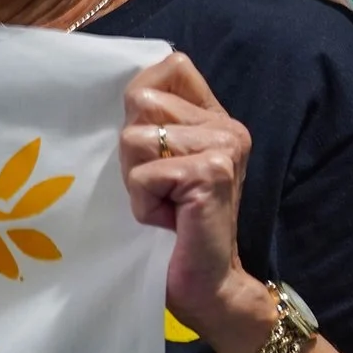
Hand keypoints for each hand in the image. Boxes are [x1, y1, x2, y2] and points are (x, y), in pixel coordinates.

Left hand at [121, 52, 272, 352]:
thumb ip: (154, 125)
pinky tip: (167, 220)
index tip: (148, 146)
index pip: (172, 67)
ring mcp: (225, 147)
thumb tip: (124, 94)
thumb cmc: (175, 230)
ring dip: (135, 180)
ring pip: (137, 136)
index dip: (143, 96)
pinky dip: (144, 203)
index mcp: (217, 119)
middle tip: (156, 187)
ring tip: (162, 205)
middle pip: (143, 101)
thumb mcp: (161, 166)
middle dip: (132, 150)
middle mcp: (228, 127)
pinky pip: (144, 173)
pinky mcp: (212, 173)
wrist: (207, 285)